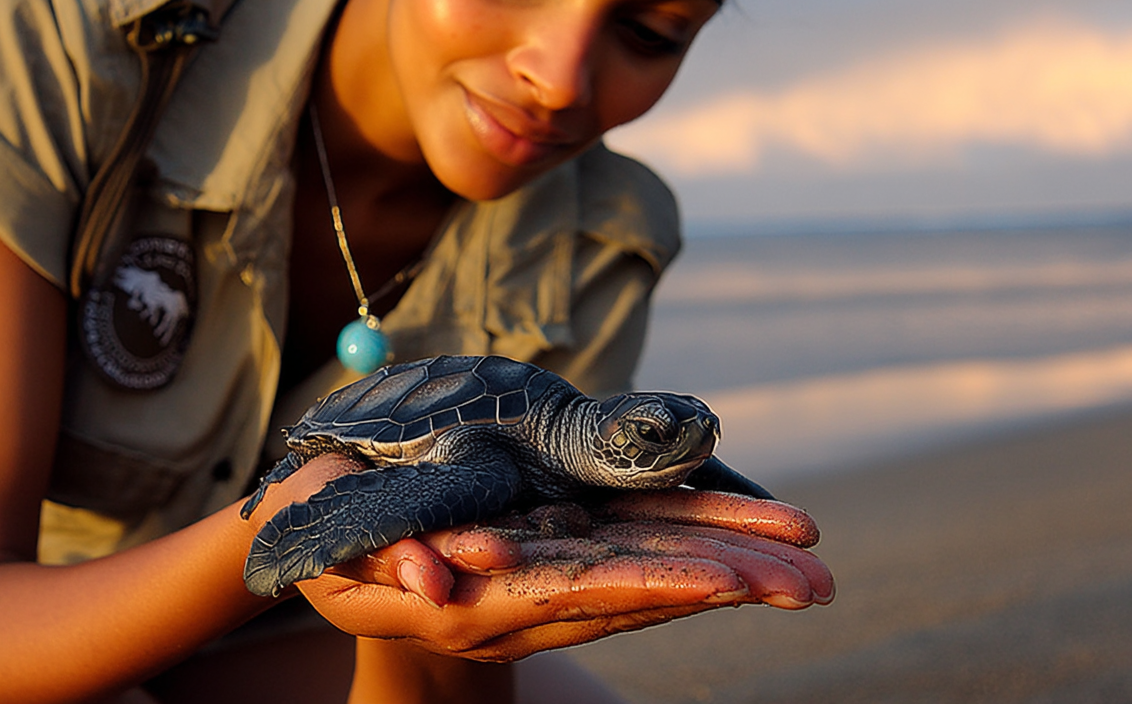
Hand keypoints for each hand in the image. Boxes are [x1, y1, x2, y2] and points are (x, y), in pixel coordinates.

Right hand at [283, 458, 833, 661]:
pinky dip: (694, 540)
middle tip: (814, 583)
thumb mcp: (328, 535)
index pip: (574, 594)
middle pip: (637, 594)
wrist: (335, 555)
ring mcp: (547, 575)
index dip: (650, 589)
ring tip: (811, 563)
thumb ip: (376, 557)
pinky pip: (635, 549)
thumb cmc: (317, 531)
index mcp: (472, 600)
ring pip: (651, 575)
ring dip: (732, 569)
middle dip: (725, 584)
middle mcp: (522, 600)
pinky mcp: (557, 547)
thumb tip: (431, 583)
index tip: (726, 584)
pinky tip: (751, 537)